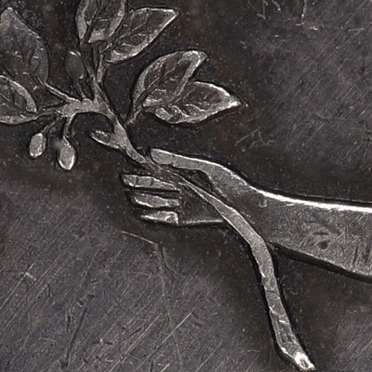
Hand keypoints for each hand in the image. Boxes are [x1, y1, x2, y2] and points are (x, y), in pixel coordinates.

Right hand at [120, 149, 254, 227]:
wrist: (246, 208)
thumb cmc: (230, 183)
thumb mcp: (205, 167)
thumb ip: (179, 160)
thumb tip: (152, 153)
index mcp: (182, 170)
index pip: (154, 165)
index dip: (140, 164)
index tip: (127, 162)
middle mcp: (178, 186)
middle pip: (150, 183)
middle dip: (137, 181)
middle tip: (125, 180)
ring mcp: (180, 202)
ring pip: (153, 199)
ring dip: (142, 197)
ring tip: (131, 194)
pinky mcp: (184, 218)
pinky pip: (163, 217)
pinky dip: (152, 215)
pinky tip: (141, 211)